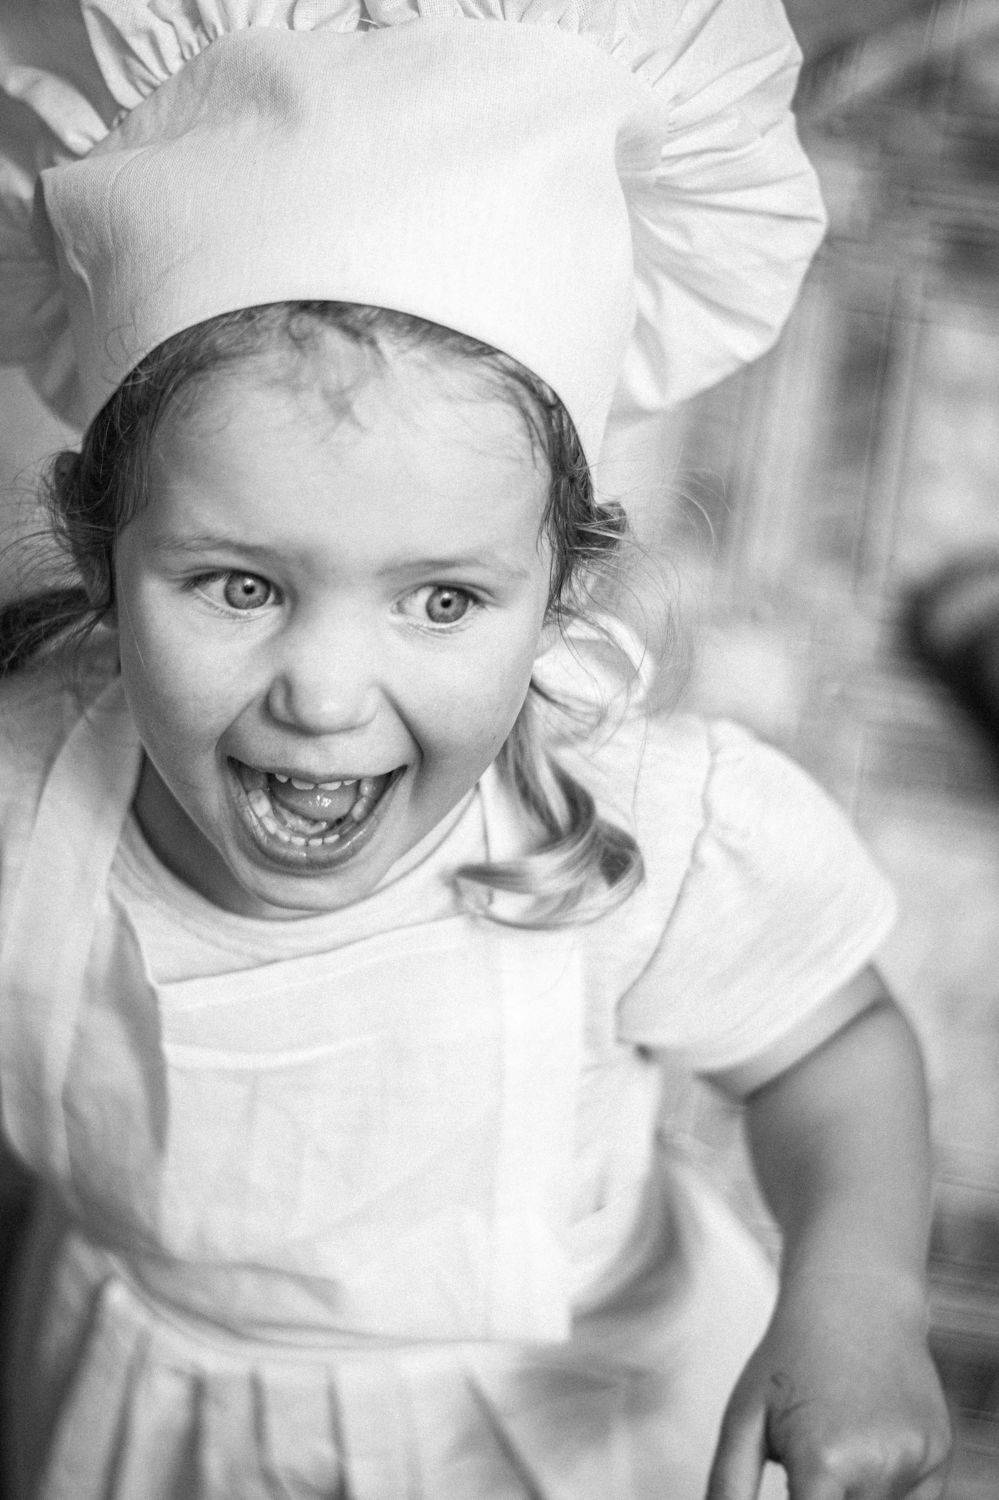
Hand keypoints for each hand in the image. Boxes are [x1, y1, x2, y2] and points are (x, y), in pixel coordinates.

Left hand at [705, 1271, 951, 1499]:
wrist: (856, 1295)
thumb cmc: (789, 1359)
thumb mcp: (744, 1417)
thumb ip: (729, 1486)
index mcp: (824, 1463)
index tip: (794, 1487)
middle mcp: (878, 1467)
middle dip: (822, 1496)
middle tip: (809, 1451)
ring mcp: (916, 1460)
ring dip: (853, 1491)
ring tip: (836, 1434)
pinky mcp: (939, 1453)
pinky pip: (911, 1498)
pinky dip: (885, 1482)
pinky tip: (868, 1431)